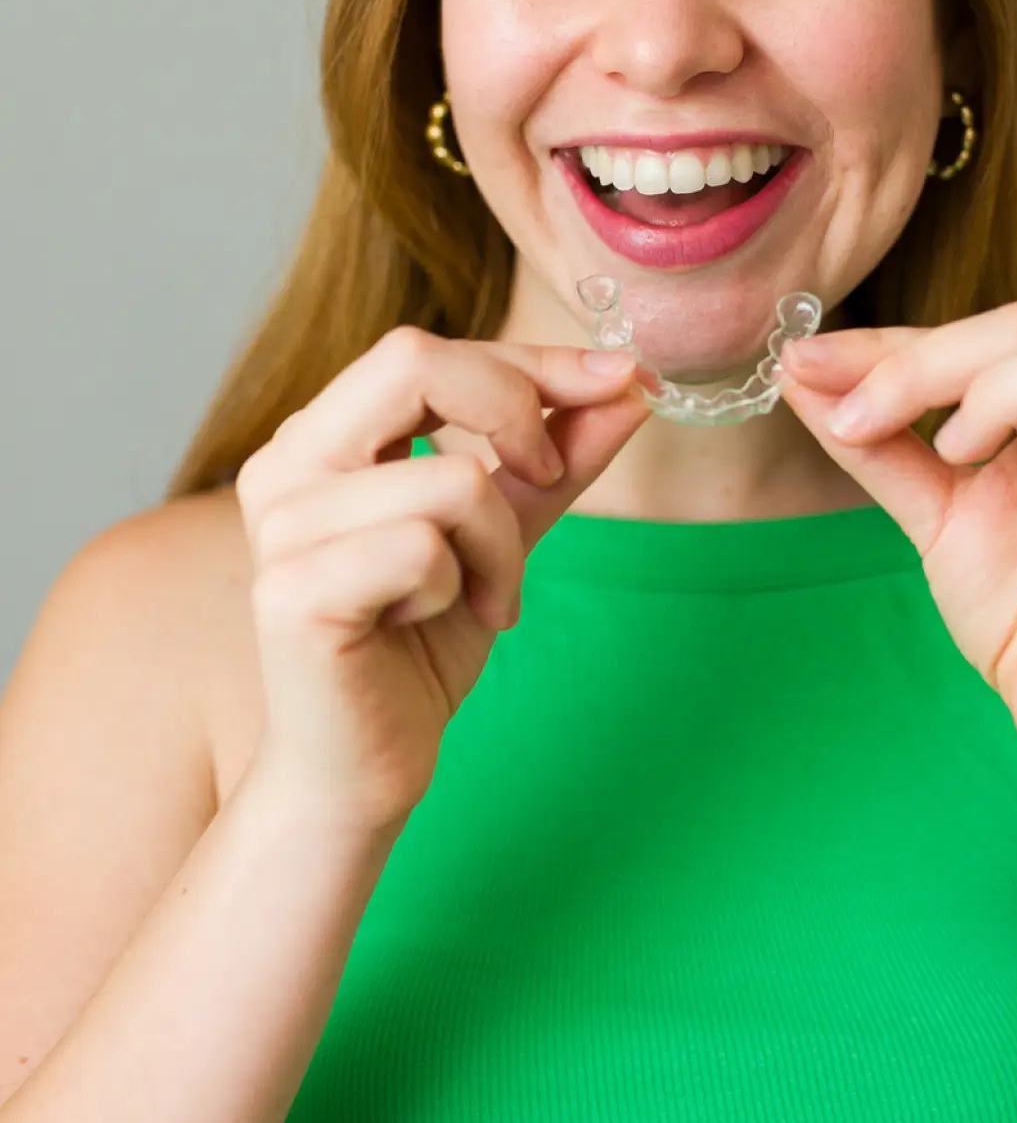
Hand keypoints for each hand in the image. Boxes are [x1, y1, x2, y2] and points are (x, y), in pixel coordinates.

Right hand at [234, 328, 648, 835]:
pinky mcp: (292, 594)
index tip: (620, 377)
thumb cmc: (419, 646)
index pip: (428, 352)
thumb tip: (628, 384)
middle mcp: (285, 465)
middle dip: (515, 409)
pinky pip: (426, 550)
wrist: (361, 771)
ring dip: (501, 546)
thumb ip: (554, 458)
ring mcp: (281, 529)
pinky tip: (433, 625)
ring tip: (483, 596)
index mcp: (322, 436)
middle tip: (545, 474)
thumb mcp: (503, 532)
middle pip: (414, 362)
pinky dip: (463, 589)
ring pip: (452, 481)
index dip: (532, 359)